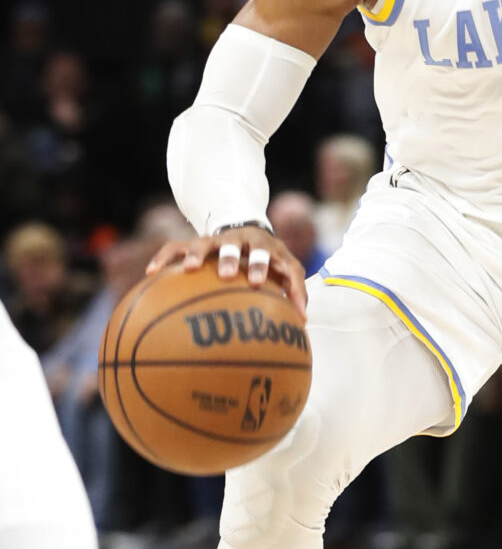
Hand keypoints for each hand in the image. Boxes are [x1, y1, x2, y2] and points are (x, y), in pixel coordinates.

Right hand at [145, 226, 307, 317]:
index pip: (268, 254)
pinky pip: (175, 247)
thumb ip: (293, 291)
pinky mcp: (195, 242)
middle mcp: (240, 240)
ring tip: (188, 268)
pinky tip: (151, 273)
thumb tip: (304, 321)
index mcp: (265, 246)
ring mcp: (216, 240)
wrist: (248, 228)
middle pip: (236, 244)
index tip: (258, 283)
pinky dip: (163, 257)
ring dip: (198, 254)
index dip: (264, 267)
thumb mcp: (284, 270)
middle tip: (228, 273)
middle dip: (233, 257)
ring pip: (204, 242)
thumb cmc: (269, 259)